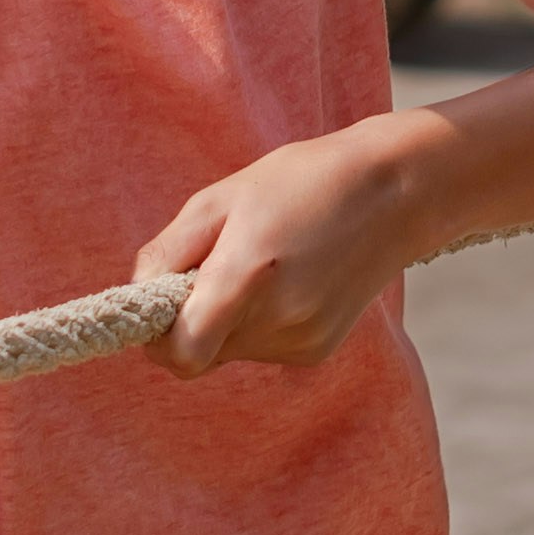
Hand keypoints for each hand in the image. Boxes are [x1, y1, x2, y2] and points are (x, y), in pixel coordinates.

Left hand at [134, 114, 435, 378]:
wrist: (395, 192)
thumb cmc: (299, 181)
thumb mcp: (220, 198)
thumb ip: (168, 253)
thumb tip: (138, 298)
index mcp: (247, 276)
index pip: (181, 354)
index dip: (157, 339)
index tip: (156, 306)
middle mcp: (277, 319)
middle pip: (201, 352)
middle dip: (190, 319)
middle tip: (213, 263)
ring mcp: (302, 340)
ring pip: (230, 350)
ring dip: (226, 318)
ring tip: (261, 261)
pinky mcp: (317, 349)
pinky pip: (261, 346)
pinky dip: (257, 321)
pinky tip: (286, 278)